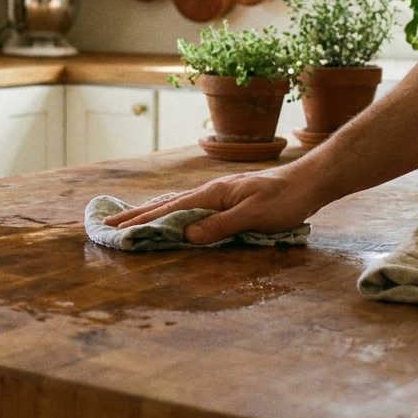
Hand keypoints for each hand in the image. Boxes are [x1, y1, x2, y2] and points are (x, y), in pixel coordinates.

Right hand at [102, 163, 323, 243]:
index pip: (169, 210)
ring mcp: (217, 195)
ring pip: (175, 204)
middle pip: (165, 204)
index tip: (118, 230)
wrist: (309, 182)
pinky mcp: (227, 200)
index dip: (143, 221)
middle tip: (108, 223)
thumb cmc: (285, 200)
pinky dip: (170, 211)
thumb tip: (185, 235)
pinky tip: (169, 215)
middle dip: (136, 215)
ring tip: (128, 218)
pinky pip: (189, 207)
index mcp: (212, 195)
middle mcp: (210, 192)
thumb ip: (220, 226)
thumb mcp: (253, 215)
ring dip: (150, 212)